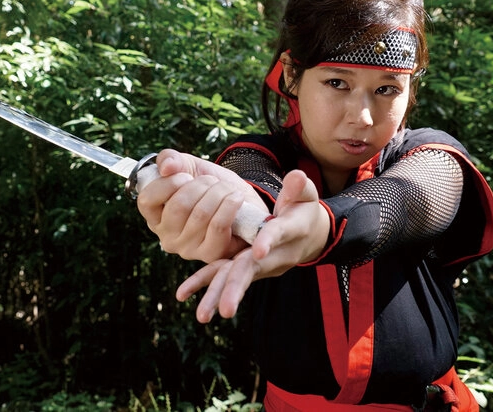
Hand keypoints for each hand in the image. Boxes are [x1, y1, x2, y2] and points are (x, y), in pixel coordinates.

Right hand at [136, 149, 268, 261]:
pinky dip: (230, 206)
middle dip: (201, 185)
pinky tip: (236, 197)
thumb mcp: (188, 166)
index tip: (185, 176)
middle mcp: (167, 236)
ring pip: (201, 214)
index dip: (167, 183)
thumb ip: (171, 159)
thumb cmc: (210, 186)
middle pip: (179, 206)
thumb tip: (167, 167)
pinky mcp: (211, 254)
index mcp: (155, 216)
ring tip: (226, 189)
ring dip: (219, 193)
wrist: (241, 200)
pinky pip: (218, 226)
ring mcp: (188, 248)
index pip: (146, 201)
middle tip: (211, 182)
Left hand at [175, 169, 329, 321]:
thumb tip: (295, 176)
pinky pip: (224, 274)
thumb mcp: (307, 195)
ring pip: (237, 279)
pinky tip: (182, 293)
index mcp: (291, 231)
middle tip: (225, 309)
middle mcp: (275, 254)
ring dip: (218, 295)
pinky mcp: (246, 266)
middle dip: (237, 288)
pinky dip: (205, 282)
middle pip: (253, 270)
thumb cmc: (305, 210)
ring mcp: (260, 264)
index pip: (279, 234)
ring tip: (201, 315)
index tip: (257, 250)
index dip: (268, 240)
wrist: (310, 235)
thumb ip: (299, 187)